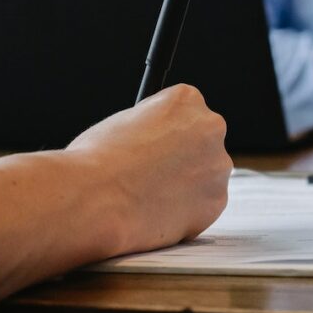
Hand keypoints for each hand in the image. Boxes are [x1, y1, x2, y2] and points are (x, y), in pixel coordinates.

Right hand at [66, 84, 231, 254]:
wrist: (94, 199)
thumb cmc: (97, 160)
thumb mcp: (124, 121)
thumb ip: (152, 126)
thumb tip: (158, 142)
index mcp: (186, 99)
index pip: (185, 110)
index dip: (165, 130)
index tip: (154, 143)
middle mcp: (211, 128)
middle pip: (202, 142)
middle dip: (183, 157)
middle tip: (155, 173)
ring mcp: (217, 166)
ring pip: (205, 176)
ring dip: (186, 185)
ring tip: (149, 196)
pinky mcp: (215, 202)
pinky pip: (203, 206)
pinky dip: (185, 212)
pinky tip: (157, 212)